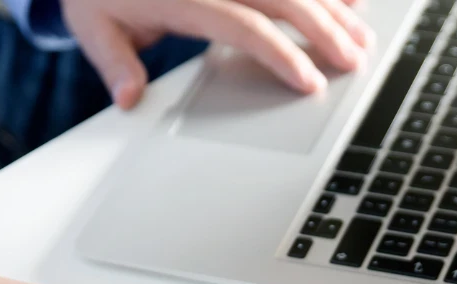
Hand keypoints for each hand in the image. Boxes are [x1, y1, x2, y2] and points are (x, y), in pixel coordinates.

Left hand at [61, 0, 373, 108]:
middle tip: (354, 62)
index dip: (281, 53)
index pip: (244, 26)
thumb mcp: (94, 26)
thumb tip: (129, 100)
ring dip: (333, 8)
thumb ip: (115, 64)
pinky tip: (351, 0)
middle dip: (325, 31)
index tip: (309, 82)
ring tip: (361, 37)